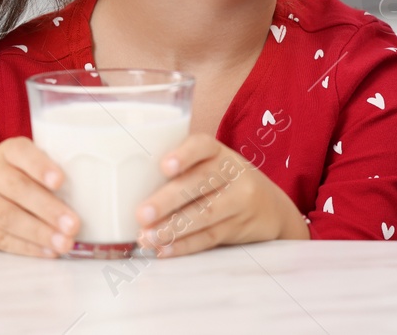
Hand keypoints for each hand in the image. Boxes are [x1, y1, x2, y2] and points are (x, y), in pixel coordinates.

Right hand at [0, 137, 79, 257]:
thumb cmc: (8, 176)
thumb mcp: (21, 162)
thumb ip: (46, 169)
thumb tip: (86, 188)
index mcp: (6, 152)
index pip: (21, 153)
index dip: (40, 166)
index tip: (60, 181)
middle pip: (17, 190)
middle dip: (48, 209)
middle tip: (73, 224)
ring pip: (9, 218)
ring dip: (40, 233)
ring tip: (65, 242)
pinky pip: (2, 239)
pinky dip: (27, 247)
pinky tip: (48, 251)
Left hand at [136, 134, 307, 256]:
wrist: (271, 207)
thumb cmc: (224, 183)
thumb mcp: (213, 167)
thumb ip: (182, 172)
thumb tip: (126, 188)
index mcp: (220, 153)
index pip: (203, 146)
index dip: (184, 154)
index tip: (165, 166)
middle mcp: (234, 173)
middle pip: (200, 184)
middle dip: (168, 200)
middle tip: (141, 214)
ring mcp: (240, 201)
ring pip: (205, 214)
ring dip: (173, 228)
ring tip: (147, 237)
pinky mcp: (240, 227)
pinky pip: (210, 237)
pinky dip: (185, 246)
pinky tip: (164, 250)